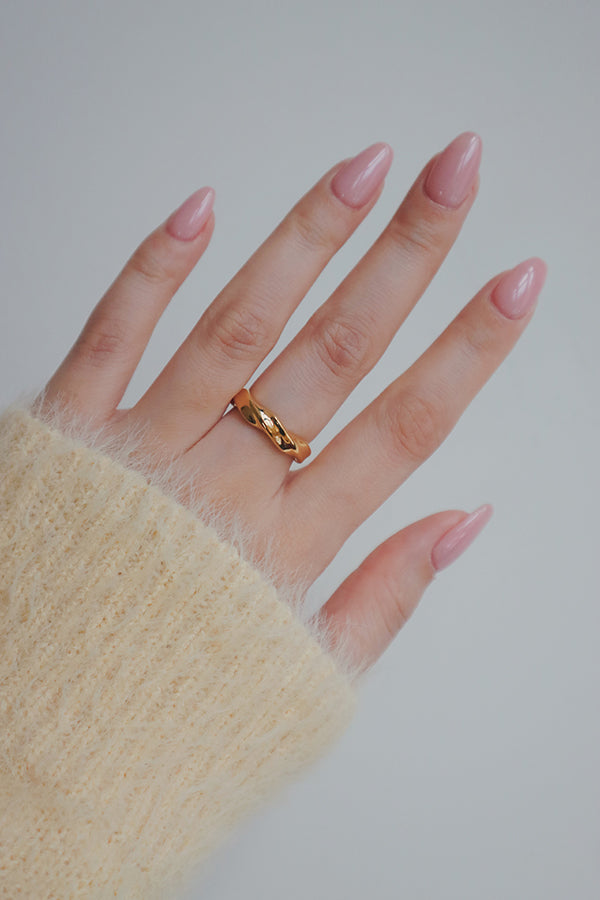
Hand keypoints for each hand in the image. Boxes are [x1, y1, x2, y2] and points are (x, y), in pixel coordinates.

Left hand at [38, 132, 545, 673]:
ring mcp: (142, 452)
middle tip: (457, 172)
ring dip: (307, 239)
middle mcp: (224, 486)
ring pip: (239, 325)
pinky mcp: (66, 433)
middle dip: (408, 255)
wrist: (38, 748)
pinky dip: (156, 269)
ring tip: (366, 167)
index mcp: (289, 547)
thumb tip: (463, 519)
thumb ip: (387, 596)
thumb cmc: (174, 710)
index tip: (518, 281)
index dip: (470, 349)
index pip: (405, 427)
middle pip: (336, 353)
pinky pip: (112, 334)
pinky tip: (204, 206)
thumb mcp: (304, 681)